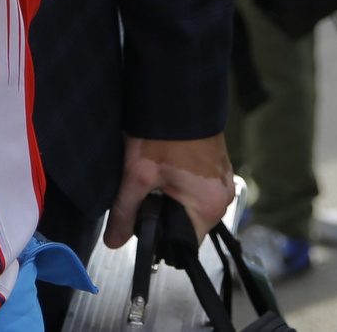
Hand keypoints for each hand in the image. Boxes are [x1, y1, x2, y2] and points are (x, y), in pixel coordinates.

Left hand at [105, 135, 235, 246]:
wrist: (179, 94)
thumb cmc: (165, 132)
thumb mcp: (138, 174)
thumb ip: (125, 212)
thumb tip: (114, 241)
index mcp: (209, 206)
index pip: (183, 243)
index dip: (159, 237)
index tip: (142, 222)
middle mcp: (223, 197)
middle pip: (187, 224)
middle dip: (163, 214)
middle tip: (145, 192)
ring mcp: (222, 181)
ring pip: (190, 205)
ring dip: (171, 197)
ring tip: (155, 176)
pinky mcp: (217, 168)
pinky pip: (197, 188)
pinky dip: (179, 183)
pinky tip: (166, 166)